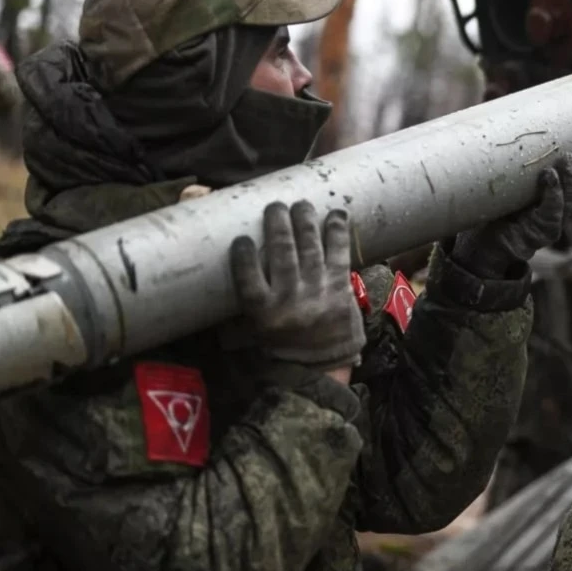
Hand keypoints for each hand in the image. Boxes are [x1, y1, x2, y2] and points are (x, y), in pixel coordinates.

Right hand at [230, 201, 365, 370]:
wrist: (320, 366)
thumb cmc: (281, 344)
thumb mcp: (254, 327)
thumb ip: (246, 298)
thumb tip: (230, 259)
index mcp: (262, 312)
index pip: (247, 277)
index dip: (244, 255)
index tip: (241, 237)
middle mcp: (290, 299)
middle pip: (281, 254)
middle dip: (278, 225)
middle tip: (275, 205)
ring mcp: (317, 292)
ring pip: (309, 249)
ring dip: (305, 222)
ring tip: (301, 204)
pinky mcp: (340, 289)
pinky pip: (339, 255)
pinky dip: (337, 233)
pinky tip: (336, 214)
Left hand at [453, 147, 571, 278]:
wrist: (482, 241)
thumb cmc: (498, 208)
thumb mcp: (517, 183)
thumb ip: (526, 163)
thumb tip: (521, 119)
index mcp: (561, 206)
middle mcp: (560, 217)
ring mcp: (551, 226)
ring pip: (571, 203)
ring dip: (571, 180)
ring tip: (567, 159)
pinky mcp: (537, 233)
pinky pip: (550, 212)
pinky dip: (552, 193)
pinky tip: (549, 176)